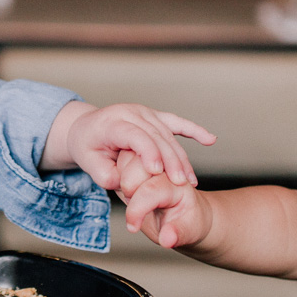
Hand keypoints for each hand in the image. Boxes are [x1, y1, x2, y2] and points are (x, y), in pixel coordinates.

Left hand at [51, 101, 215, 191]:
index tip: (158, 172)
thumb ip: (105, 175)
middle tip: (181, 183)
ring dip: (181, 157)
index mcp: (113, 122)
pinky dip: (194, 130)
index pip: (135, 135)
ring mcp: (145, 112)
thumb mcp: (87, 163)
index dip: (147, 152)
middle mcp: (131, 112)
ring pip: (168, 134)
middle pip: (156, 136)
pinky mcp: (155, 116)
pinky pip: (177, 122)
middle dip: (171, 160)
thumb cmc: (87, 147)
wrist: (86, 128)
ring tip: (191, 181)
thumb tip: (125, 185)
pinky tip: (211, 140)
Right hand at [120, 158, 210, 250]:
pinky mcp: (139, 166)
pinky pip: (121, 164)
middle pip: (134, 169)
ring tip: (136, 200)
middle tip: (138, 209)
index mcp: (177, 185)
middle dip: (128, 192)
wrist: (188, 213)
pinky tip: (131, 192)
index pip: (149, 190)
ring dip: (124, 183)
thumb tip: (166, 239)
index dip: (135, 211)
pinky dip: (120, 177)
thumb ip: (177, 234)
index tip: (132, 228)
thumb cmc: (189, 221)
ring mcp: (151, 166)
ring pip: (125, 161)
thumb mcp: (188, 231)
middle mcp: (164, 170)